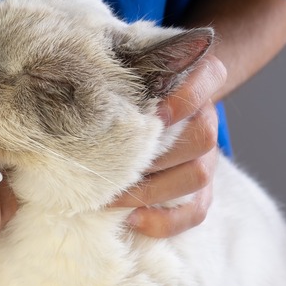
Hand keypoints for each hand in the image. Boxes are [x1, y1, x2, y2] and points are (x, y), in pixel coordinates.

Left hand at [110, 55, 226, 237]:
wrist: (152, 102)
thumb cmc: (130, 82)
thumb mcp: (127, 65)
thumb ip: (118, 66)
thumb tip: (73, 72)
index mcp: (196, 79)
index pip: (211, 77)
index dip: (187, 97)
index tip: (155, 112)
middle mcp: (207, 117)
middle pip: (202, 138)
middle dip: (155, 155)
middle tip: (111, 163)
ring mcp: (207, 155)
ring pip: (198, 175)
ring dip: (152, 189)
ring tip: (111, 195)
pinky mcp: (200, 187)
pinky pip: (196, 210)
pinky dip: (165, 220)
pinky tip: (131, 219)